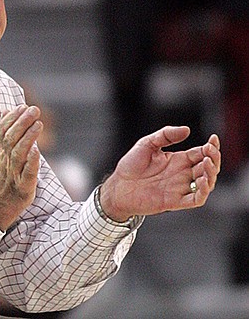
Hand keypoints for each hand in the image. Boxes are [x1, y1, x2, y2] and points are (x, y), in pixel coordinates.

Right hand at [0, 105, 42, 229]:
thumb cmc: (3, 175)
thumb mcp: (0, 151)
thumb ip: (3, 131)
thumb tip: (7, 110)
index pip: (3, 131)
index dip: (12, 118)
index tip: (22, 106)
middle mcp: (5, 160)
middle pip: (11, 139)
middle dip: (22, 122)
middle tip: (34, 109)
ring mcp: (13, 173)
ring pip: (18, 154)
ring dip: (28, 138)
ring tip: (38, 124)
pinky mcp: (23, 187)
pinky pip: (27, 174)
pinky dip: (31, 163)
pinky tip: (36, 151)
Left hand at [100, 126, 220, 221]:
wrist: (118, 186)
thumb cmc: (130, 165)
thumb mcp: (147, 144)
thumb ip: (165, 135)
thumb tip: (186, 129)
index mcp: (178, 160)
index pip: (201, 153)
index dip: (211, 147)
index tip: (213, 139)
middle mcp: (182, 174)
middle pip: (207, 168)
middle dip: (214, 159)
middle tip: (211, 152)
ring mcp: (179, 188)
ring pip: (206, 183)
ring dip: (211, 174)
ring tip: (207, 163)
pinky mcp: (175, 201)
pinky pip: (196, 199)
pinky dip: (204, 191)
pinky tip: (203, 180)